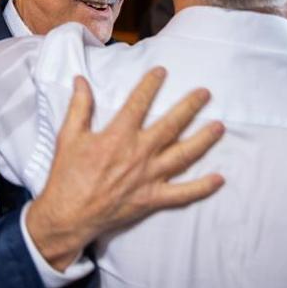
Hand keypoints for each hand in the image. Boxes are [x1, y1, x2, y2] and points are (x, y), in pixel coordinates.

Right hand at [26, 67, 224, 270]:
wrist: (68, 215)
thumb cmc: (67, 175)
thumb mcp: (69, 136)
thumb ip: (79, 106)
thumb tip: (80, 80)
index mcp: (118, 136)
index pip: (139, 104)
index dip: (150, 85)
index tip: (162, 72)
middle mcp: (138, 154)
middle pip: (171, 125)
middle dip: (190, 107)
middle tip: (205, 93)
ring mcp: (149, 177)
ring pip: (183, 155)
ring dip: (203, 140)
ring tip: (219, 127)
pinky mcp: (152, 199)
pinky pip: (183, 194)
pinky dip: (202, 187)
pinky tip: (219, 179)